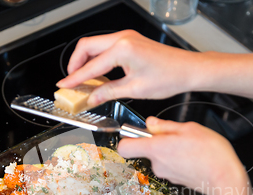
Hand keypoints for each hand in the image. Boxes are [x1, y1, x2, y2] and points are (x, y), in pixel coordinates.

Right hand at [56, 30, 201, 106]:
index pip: (91, 66)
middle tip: (71, 81)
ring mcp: (127, 37)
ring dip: (86, 61)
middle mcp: (123, 38)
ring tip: (83, 80)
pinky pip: (106, 47)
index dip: (75, 78)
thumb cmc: (169, 76)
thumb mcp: (135, 90)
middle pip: (86, 47)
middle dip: (75, 64)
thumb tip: (92, 98)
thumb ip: (109, 92)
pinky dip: (98, 59)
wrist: (188, 69)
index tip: (64, 86)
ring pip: (95, 45)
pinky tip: (98, 74)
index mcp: (123, 49)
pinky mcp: (130, 41)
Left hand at [117, 117, 247, 194]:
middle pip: (146, 150)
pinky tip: (194, 156)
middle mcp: (157, 164)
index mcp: (156, 149)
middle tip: (177, 135)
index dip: (128, 138)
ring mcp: (166, 174)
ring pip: (161, 157)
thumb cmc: (211, 154)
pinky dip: (179, 159)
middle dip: (158, 140)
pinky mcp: (176, 180)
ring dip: (171, 149)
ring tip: (190, 145)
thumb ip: (165, 125)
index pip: (124, 147)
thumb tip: (151, 123)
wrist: (226, 179)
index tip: (137, 131)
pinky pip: (171, 165)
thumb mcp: (189, 128)